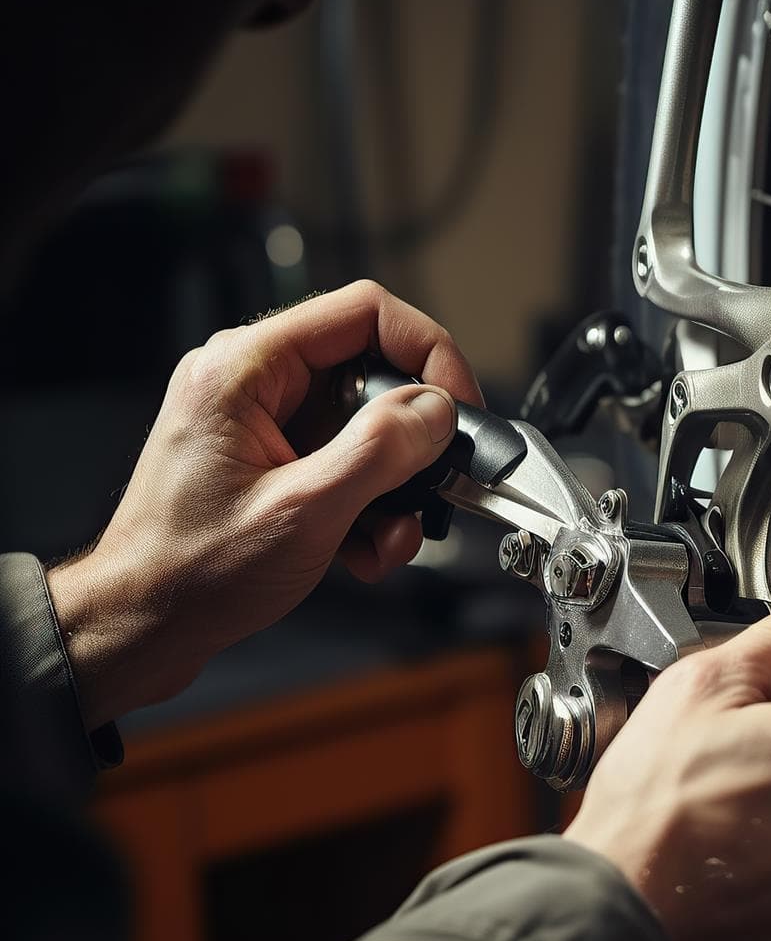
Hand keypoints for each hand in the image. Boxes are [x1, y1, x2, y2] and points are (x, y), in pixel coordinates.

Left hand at [47, 281, 483, 727]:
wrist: (142, 628)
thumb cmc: (190, 572)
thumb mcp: (304, 510)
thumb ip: (378, 452)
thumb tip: (437, 411)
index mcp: (243, 369)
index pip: (364, 312)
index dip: (428, 352)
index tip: (458, 407)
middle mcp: (252, 383)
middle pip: (373, 373)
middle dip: (412, 441)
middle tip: (432, 485)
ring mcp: (263, 422)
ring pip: (367, 427)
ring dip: (394, 487)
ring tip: (390, 537)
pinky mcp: (274, 460)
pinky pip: (348, 463)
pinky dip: (370, 508)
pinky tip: (364, 549)